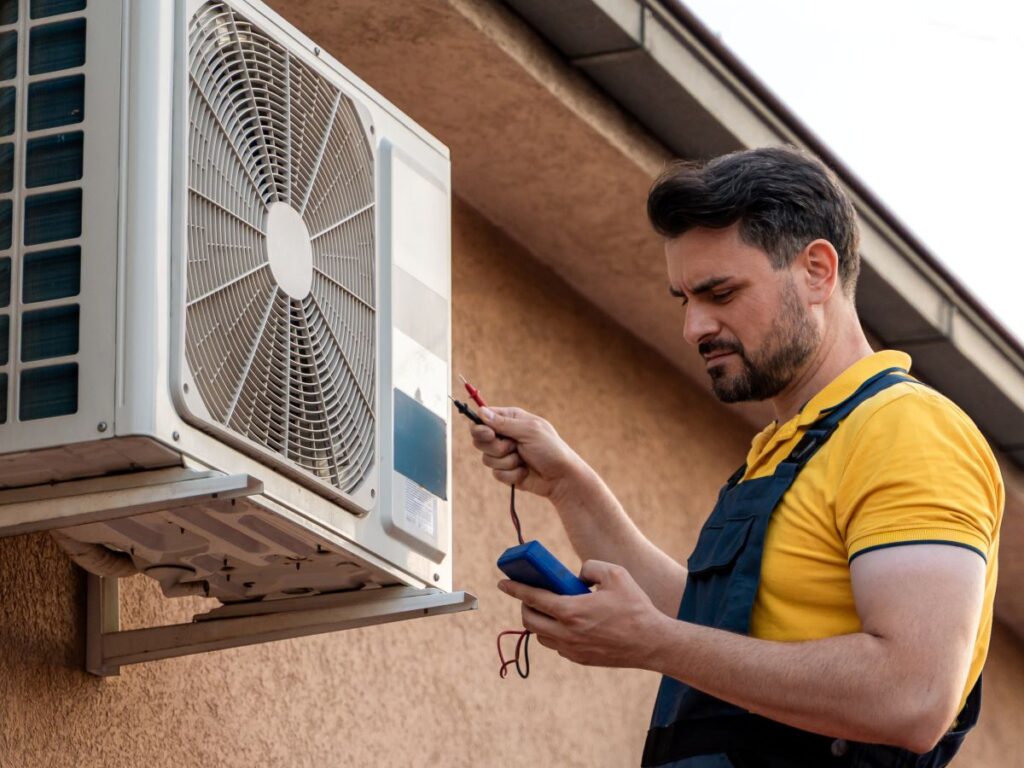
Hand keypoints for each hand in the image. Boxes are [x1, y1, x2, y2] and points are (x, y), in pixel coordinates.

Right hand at [470, 407, 588, 499]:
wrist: (561, 477)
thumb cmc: (550, 449)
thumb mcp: (529, 431)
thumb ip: (504, 423)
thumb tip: (481, 412)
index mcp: (510, 419)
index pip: (483, 418)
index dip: (480, 427)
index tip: (489, 434)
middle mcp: (505, 435)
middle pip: (479, 440)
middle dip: (496, 447)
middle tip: (512, 447)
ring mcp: (504, 454)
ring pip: (487, 459)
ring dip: (507, 461)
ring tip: (523, 460)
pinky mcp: (505, 471)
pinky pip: (496, 474)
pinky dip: (512, 474)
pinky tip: (525, 471)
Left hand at [498, 560, 670, 668]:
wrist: (652, 642)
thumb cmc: (635, 607)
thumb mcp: (615, 574)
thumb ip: (589, 568)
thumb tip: (576, 576)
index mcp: (571, 610)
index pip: (533, 598)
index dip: (514, 588)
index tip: (502, 583)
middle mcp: (567, 633)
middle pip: (529, 620)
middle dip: (524, 606)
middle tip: (530, 595)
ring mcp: (572, 650)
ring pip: (541, 635)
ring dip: (538, 621)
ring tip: (547, 608)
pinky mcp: (581, 659)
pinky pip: (557, 646)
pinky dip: (554, 633)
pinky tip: (565, 623)